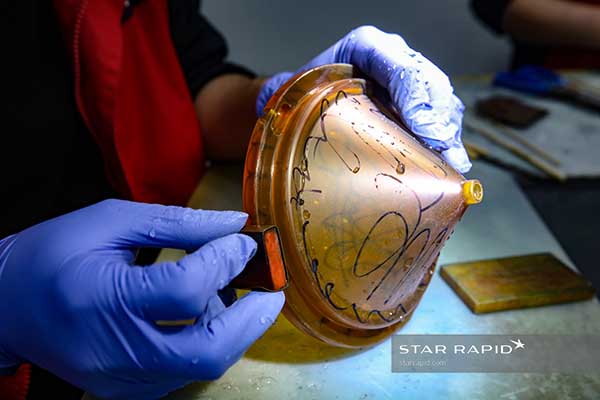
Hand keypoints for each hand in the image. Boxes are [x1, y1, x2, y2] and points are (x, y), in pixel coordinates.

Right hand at [0, 200, 284, 398]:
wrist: (7, 307)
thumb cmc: (55, 254)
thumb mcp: (110, 221)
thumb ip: (177, 224)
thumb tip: (234, 225)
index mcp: (103, 298)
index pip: (185, 290)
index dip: (225, 262)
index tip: (245, 242)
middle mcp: (115, 350)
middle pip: (206, 350)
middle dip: (252, 320)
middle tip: (273, 290)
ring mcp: (121, 379)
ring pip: (200, 366)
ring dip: (231, 329)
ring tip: (231, 292)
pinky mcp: (126, 389)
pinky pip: (184, 371)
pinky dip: (207, 342)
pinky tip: (205, 314)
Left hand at [256, 25, 470, 172]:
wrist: (312, 96)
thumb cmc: (306, 93)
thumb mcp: (297, 89)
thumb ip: (289, 94)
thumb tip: (286, 107)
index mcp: (366, 45)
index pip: (396, 62)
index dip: (414, 94)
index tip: (422, 129)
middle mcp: (394, 57)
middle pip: (427, 80)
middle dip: (437, 116)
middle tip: (441, 149)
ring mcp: (410, 79)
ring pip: (441, 97)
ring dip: (448, 131)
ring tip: (451, 161)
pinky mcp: (418, 102)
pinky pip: (441, 114)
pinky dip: (447, 138)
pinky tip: (450, 162)